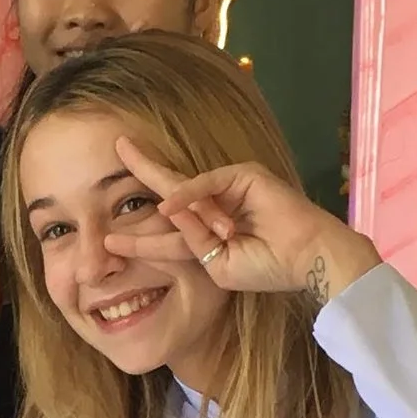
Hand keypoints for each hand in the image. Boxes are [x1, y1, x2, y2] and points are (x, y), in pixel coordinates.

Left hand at [110, 133, 379, 310]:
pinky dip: (188, 197)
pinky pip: (207, 185)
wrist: (306, 259)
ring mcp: (230, 186)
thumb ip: (190, 244)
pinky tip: (165, 207)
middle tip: (118, 148)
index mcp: (209, 227)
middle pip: (170, 187)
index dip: (140, 232)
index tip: (109, 239)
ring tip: (124, 213)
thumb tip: (166, 213)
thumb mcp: (216, 266)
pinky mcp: (244, 176)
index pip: (169, 224)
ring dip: (161, 213)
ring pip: (185, 194)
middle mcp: (216, 202)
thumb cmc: (267, 269)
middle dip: (142, 169)